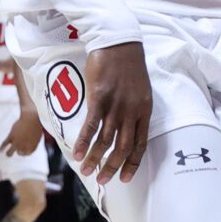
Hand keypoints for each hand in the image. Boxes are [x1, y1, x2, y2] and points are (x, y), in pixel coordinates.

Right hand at [5, 113, 44, 156]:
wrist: (31, 118)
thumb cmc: (36, 125)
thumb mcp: (37, 135)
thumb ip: (33, 141)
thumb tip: (28, 143)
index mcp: (32, 147)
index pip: (27, 153)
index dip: (25, 151)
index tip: (24, 149)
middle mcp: (24, 147)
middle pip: (19, 153)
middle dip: (19, 151)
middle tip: (18, 150)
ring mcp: (16, 143)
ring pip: (9, 152)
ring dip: (9, 153)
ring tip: (8, 154)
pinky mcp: (11, 137)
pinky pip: (5, 144)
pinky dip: (2, 148)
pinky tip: (0, 150)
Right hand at [73, 42, 152, 184]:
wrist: (119, 42)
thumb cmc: (128, 66)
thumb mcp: (140, 90)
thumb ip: (134, 110)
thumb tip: (125, 128)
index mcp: (144, 109)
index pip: (141, 143)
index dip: (133, 162)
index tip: (126, 178)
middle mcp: (132, 111)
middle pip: (123, 146)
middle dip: (112, 166)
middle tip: (103, 179)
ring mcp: (116, 105)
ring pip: (105, 140)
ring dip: (94, 158)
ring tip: (86, 171)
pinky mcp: (100, 98)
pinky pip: (91, 126)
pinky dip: (83, 142)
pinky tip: (76, 154)